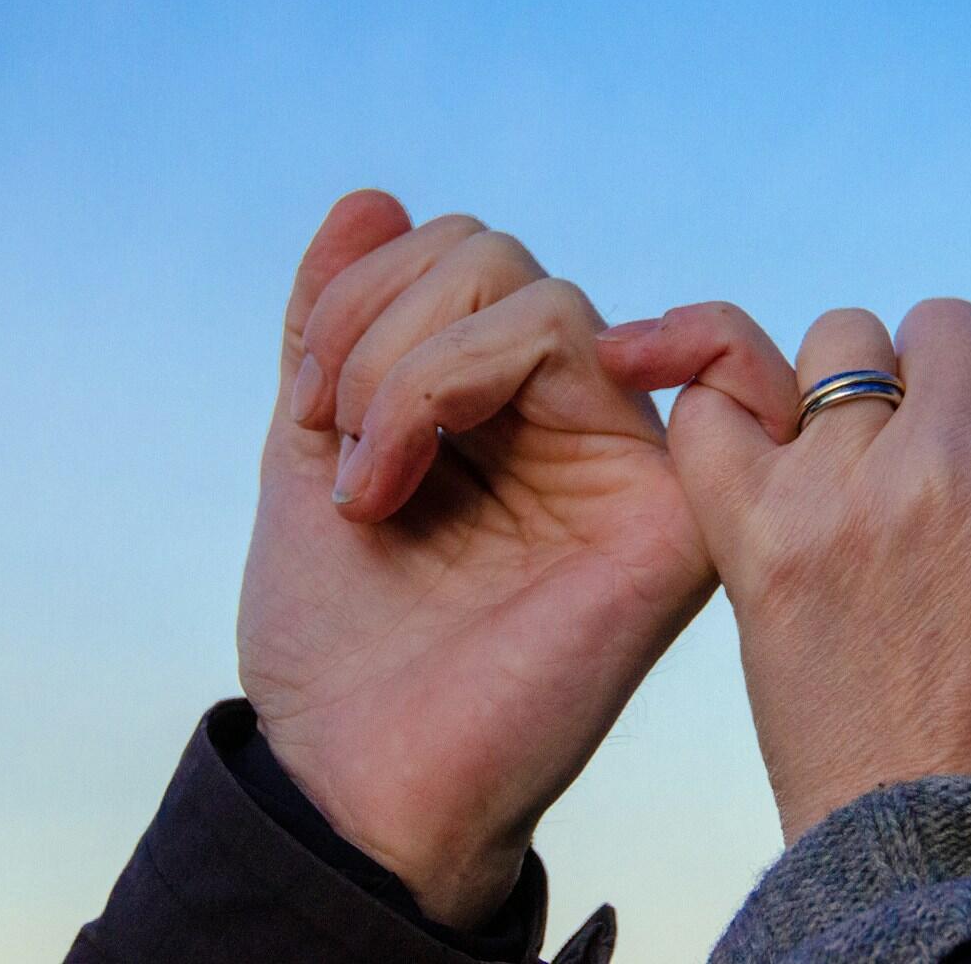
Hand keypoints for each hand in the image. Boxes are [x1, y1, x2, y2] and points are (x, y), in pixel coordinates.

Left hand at [238, 191, 712, 926]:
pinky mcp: (664, 500)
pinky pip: (610, 346)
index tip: (306, 407)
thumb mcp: (312, 451)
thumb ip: (337, 325)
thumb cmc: (342, 641)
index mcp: (497, 405)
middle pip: (492, 256)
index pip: (454, 256)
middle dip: (379, 327)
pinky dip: (480, 363)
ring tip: (374, 488)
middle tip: (344, 450)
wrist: (360, 776)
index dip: (359, 297)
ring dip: (412, 369)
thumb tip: (369, 194)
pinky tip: (422, 444)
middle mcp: (569, 418)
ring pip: (536, 294)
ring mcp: (622, 453)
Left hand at [600, 299, 970, 839]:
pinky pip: (715, 408)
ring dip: (857, 390)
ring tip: (862, 466)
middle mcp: (942, 466)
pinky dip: (729, 407)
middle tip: (942, 468)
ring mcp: (838, 492)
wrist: (932, 830)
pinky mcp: (753, 530)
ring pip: (841, 344)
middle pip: (943, 329)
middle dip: (955, 389)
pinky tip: (765, 450)